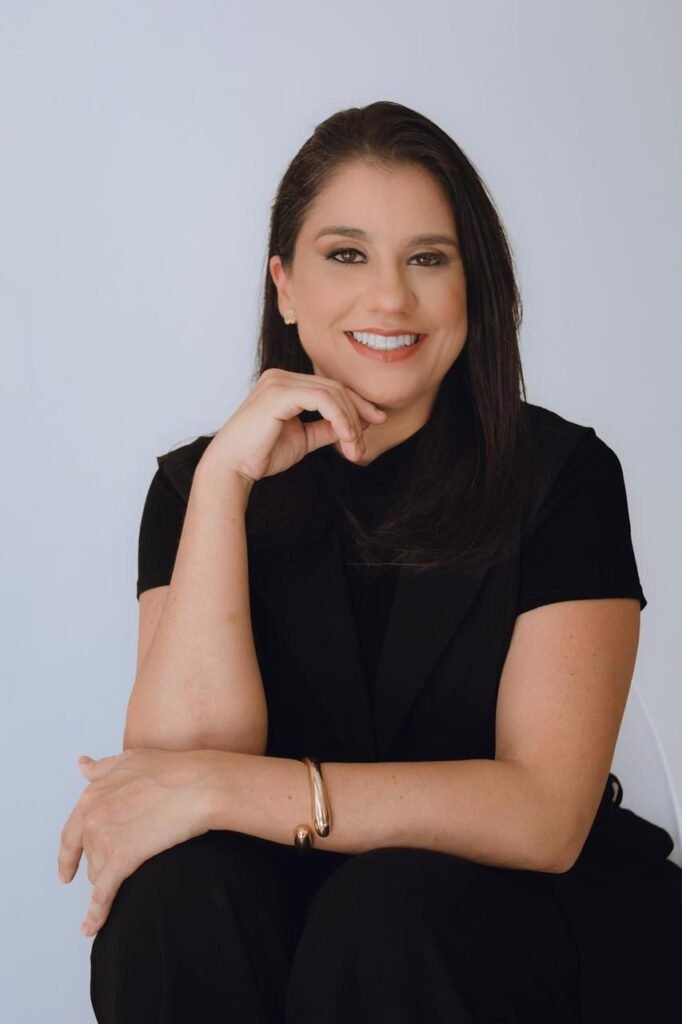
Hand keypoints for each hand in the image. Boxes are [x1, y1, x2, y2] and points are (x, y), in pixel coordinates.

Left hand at [57, 748, 212, 937]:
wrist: (198, 785)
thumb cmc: (172, 770)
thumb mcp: (130, 760)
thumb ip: (102, 768)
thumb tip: (82, 766)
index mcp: (92, 794)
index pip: (73, 830)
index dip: (70, 852)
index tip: (68, 868)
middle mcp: (91, 816)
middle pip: (87, 853)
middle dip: (97, 864)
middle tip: (109, 872)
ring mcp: (104, 839)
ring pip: (98, 873)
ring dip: (110, 878)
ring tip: (131, 879)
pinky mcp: (121, 860)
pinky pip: (102, 894)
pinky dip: (95, 914)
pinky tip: (91, 927)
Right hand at [201, 367, 387, 483]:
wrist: (232, 467)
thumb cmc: (261, 455)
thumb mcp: (303, 439)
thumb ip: (325, 428)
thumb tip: (354, 426)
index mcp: (285, 385)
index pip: (330, 387)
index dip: (357, 404)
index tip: (376, 422)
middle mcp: (281, 377)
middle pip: (335, 388)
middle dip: (358, 414)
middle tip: (364, 444)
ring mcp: (279, 382)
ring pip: (332, 393)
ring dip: (350, 422)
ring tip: (354, 448)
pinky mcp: (279, 393)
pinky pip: (322, 399)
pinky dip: (340, 418)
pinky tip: (345, 438)